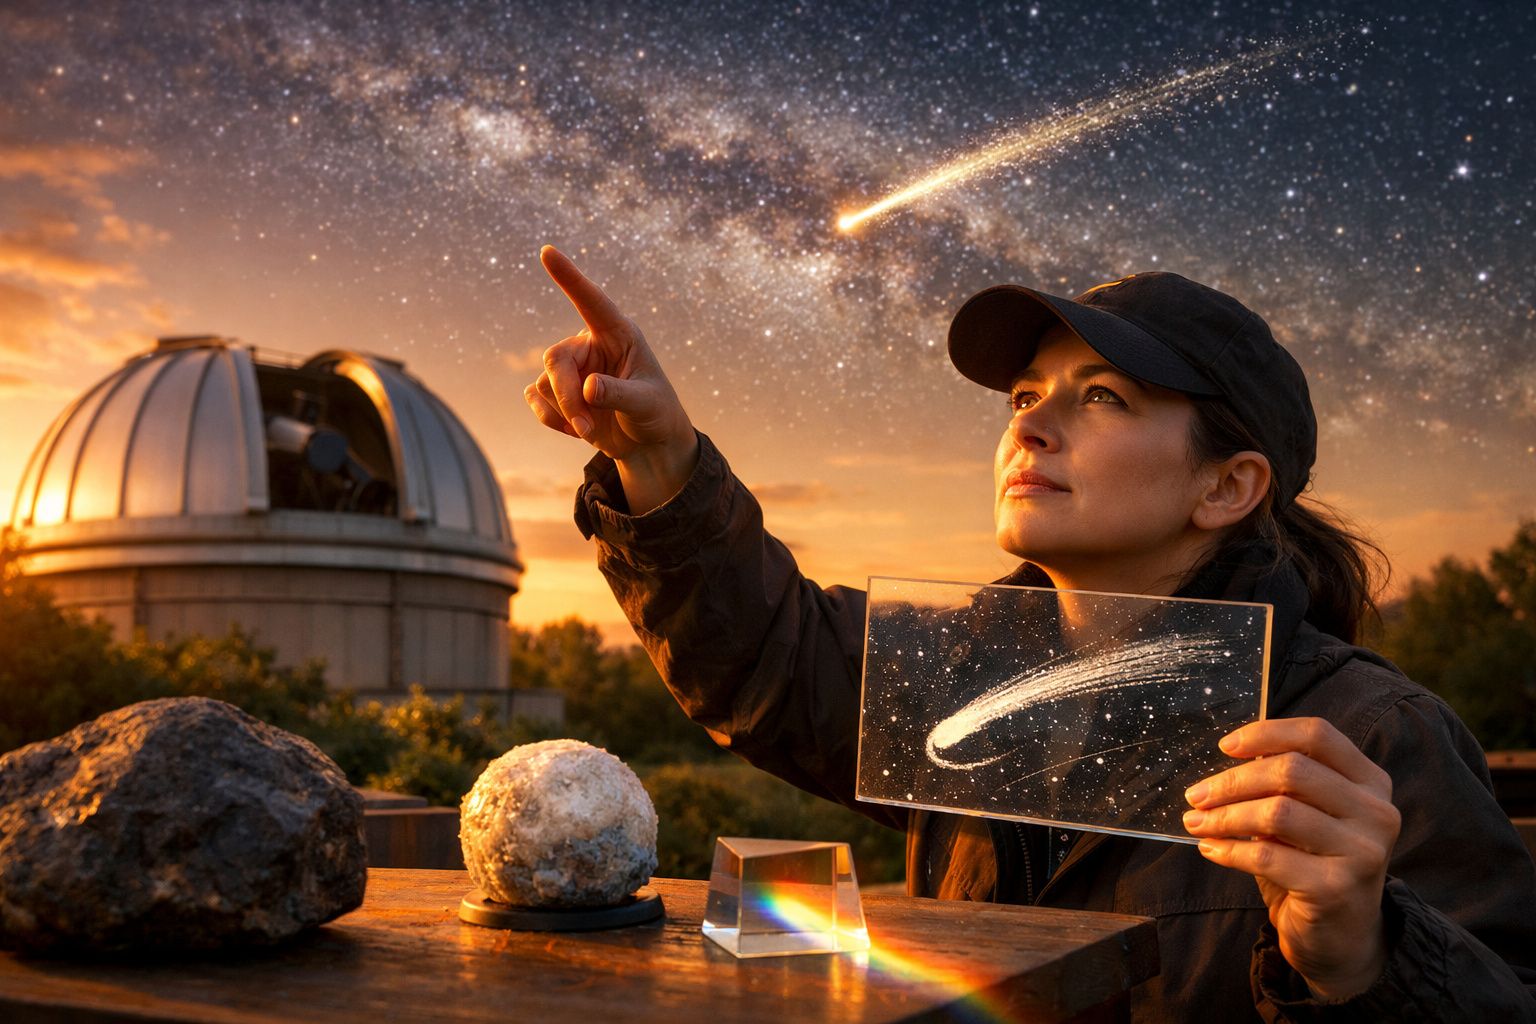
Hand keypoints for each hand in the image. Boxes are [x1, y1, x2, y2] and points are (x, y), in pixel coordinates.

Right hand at [525, 245, 697, 513]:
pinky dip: (552, 419)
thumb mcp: (646, 404)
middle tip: (584, 426)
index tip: (547, 252)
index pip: (591, 301)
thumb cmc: (655, 413)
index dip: (569, 277)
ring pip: (545, 383)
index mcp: (619, 334)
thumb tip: (588, 388)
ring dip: (564, 413)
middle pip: (556, 358)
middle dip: (566, 395)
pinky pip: (536, 398)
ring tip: (590, 430)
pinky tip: (576, 429)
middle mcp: (591, 345)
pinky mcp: (557, 390)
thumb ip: (620, 394)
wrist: (646, 443)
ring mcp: (572, 368)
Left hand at [1183, 717, 1400, 1000]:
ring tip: (1196, 822)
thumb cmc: (1314, 865)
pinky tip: (1211, 849)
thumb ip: (1283, 783)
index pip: (1318, 735)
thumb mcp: (1308, 815)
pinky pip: (1267, 856)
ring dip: (1225, 816)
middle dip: (1233, 781)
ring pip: (1277, 812)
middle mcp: (1375, 812)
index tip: (1225, 747)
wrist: (1343, 939)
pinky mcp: (1336, 888)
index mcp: (1370, 782)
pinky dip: (1229, 849)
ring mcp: (1361, 851)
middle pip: (1291, 771)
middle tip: (1196, 795)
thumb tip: (1230, 758)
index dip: (1267, 733)